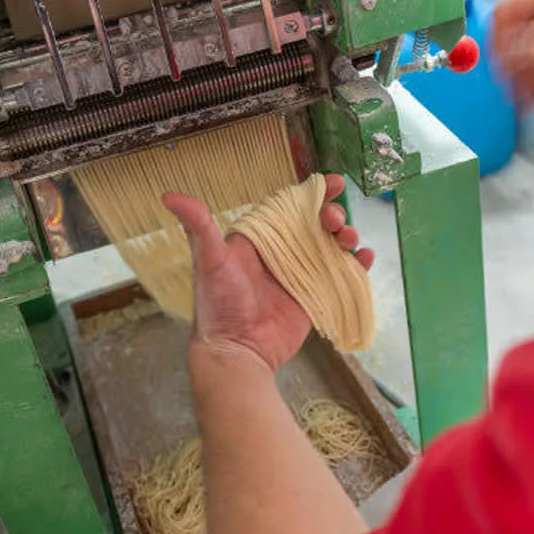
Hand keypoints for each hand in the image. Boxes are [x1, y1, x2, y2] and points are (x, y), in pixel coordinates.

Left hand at [163, 174, 375, 371]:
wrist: (237, 351)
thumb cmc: (220, 305)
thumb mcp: (209, 261)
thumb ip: (198, 226)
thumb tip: (168, 196)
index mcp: (259, 240)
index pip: (289, 207)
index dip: (312, 193)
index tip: (333, 182)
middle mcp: (281, 254)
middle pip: (315, 224)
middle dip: (331, 216)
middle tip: (335, 221)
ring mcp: (300, 275)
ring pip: (331, 246)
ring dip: (345, 237)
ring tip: (349, 239)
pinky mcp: (315, 297)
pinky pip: (340, 274)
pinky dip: (356, 265)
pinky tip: (365, 258)